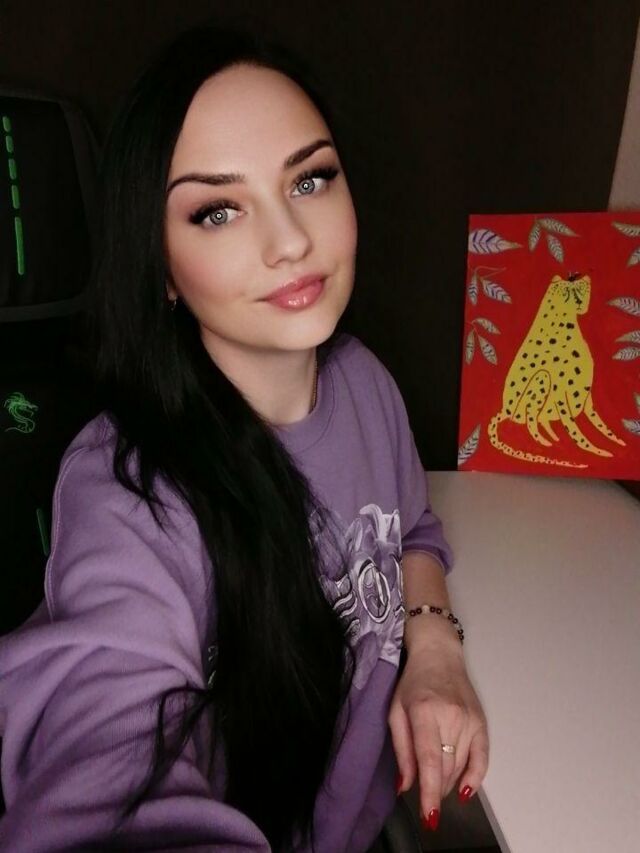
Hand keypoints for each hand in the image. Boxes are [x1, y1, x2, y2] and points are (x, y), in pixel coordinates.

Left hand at [388, 622, 488, 830]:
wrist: (439, 654)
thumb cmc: (412, 682)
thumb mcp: (395, 711)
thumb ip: (401, 749)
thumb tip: (405, 786)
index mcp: (425, 712)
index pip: (430, 760)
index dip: (430, 792)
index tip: (429, 816)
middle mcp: (451, 717)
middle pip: (447, 768)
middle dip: (436, 789)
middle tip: (424, 795)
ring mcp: (469, 719)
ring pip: (461, 766)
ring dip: (449, 784)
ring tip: (437, 785)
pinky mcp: (482, 722)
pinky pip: (483, 758)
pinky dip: (475, 778)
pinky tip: (464, 791)